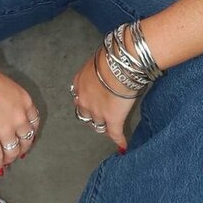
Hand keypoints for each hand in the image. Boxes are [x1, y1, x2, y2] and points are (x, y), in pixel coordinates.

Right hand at [0, 68, 40, 175]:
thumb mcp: (7, 86)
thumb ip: (11, 100)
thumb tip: (3, 108)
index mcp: (25, 103)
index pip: (34, 122)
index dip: (31, 132)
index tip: (28, 137)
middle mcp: (20, 119)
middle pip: (26, 139)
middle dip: (23, 147)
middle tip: (19, 153)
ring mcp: (6, 132)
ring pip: (13, 151)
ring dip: (11, 157)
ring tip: (7, 162)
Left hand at [69, 38, 138, 153]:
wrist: (119, 64)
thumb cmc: (111, 57)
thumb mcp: (98, 60)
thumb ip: (98, 68)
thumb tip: (107, 66)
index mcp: (79, 84)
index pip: (80, 99)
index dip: (86, 103)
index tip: (90, 105)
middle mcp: (84, 100)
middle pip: (85, 115)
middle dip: (91, 117)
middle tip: (100, 119)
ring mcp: (98, 112)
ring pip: (98, 125)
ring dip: (104, 126)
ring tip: (111, 129)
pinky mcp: (112, 119)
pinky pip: (115, 133)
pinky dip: (119, 140)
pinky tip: (123, 146)